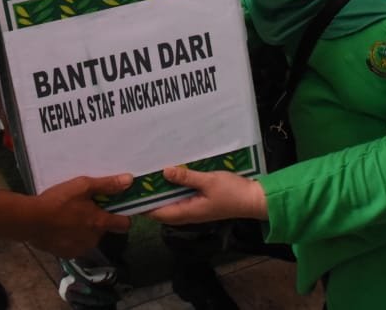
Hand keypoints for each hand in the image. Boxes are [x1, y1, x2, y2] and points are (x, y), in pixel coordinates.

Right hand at [28, 174, 132, 256]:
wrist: (31, 220)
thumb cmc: (58, 201)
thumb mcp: (83, 186)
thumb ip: (107, 184)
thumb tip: (130, 180)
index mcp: (100, 223)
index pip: (124, 224)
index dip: (122, 216)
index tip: (115, 208)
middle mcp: (94, 239)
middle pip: (104, 230)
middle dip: (97, 220)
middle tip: (83, 208)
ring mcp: (80, 249)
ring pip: (89, 238)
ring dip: (84, 230)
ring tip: (69, 217)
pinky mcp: (66, 255)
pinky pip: (75, 245)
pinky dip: (71, 238)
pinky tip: (60, 228)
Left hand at [146, 167, 266, 224]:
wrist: (253, 199)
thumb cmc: (231, 192)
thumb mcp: (208, 181)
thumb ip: (186, 177)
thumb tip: (164, 172)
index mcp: (187, 212)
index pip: (158, 213)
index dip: (143, 206)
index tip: (131, 194)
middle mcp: (188, 214)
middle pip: (162, 210)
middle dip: (149, 198)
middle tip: (137, 181)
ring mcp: (194, 209)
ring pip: (171, 204)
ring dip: (161, 193)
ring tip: (149, 177)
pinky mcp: (200, 203)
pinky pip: (180, 198)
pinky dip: (173, 190)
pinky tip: (170, 177)